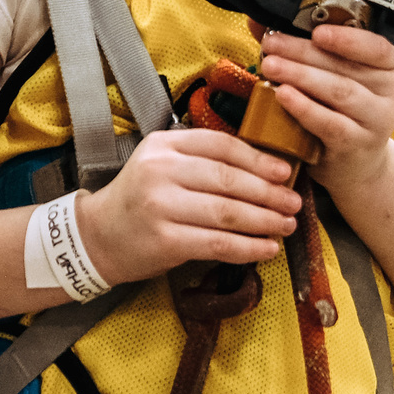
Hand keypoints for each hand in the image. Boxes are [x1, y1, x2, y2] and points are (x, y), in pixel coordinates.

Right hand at [75, 128, 298, 282]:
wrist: (99, 235)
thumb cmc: (141, 199)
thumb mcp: (162, 164)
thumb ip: (202, 160)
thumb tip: (264, 168)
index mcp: (163, 145)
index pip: (220, 145)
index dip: (258, 158)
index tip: (284, 171)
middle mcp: (160, 171)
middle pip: (228, 179)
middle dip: (268, 192)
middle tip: (294, 202)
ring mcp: (161, 206)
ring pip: (227, 212)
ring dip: (264, 220)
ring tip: (286, 225)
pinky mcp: (165, 240)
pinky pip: (218, 244)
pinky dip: (248, 247)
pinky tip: (267, 248)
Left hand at [257, 23, 393, 193]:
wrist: (354, 163)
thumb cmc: (339, 110)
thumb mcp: (331, 76)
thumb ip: (303, 46)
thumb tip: (258, 23)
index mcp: (388, 67)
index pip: (376, 47)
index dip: (347, 38)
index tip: (317, 31)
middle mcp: (389, 92)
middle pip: (345, 67)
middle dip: (303, 52)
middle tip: (271, 44)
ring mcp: (377, 121)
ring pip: (339, 92)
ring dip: (301, 76)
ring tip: (270, 65)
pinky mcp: (357, 144)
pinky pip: (330, 123)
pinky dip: (305, 108)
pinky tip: (282, 95)